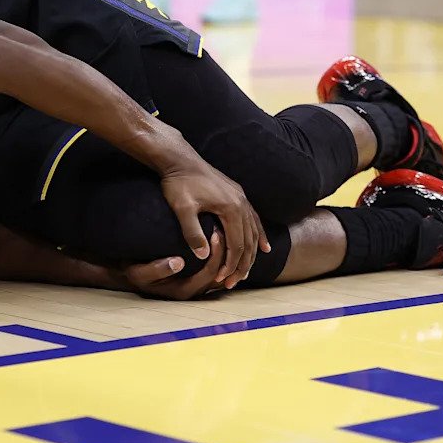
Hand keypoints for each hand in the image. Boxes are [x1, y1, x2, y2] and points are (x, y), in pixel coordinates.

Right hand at [118, 230, 230, 299]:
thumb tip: (178, 262)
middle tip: (223, 229)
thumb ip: (157, 269)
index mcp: (183, 291)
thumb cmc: (135, 272)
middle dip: (225, 252)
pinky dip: (220, 254)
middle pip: (219, 273)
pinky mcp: (196, 277)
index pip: (209, 274)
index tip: (215, 233)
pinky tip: (218, 237)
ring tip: (223, 231)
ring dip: (224, 253)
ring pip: (220, 271)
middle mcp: (193, 291)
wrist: (131, 274)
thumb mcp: (139, 272)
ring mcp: (196, 285)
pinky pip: (215, 267)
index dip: (216, 255)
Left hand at [159, 154, 269, 286]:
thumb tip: (204, 256)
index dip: (230, 265)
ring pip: (253, 231)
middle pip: (248, 241)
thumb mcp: (182, 208)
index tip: (222, 280)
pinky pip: (253, 218)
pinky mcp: (237, 194)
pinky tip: (263, 246)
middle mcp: (241, 203)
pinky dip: (258, 234)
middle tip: (233, 283)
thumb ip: (192, 232)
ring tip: (246, 271)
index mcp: (230, 208)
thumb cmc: (178, 183)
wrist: (179, 159)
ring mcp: (241, 198)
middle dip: (242, 265)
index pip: (236, 245)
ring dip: (251, 254)